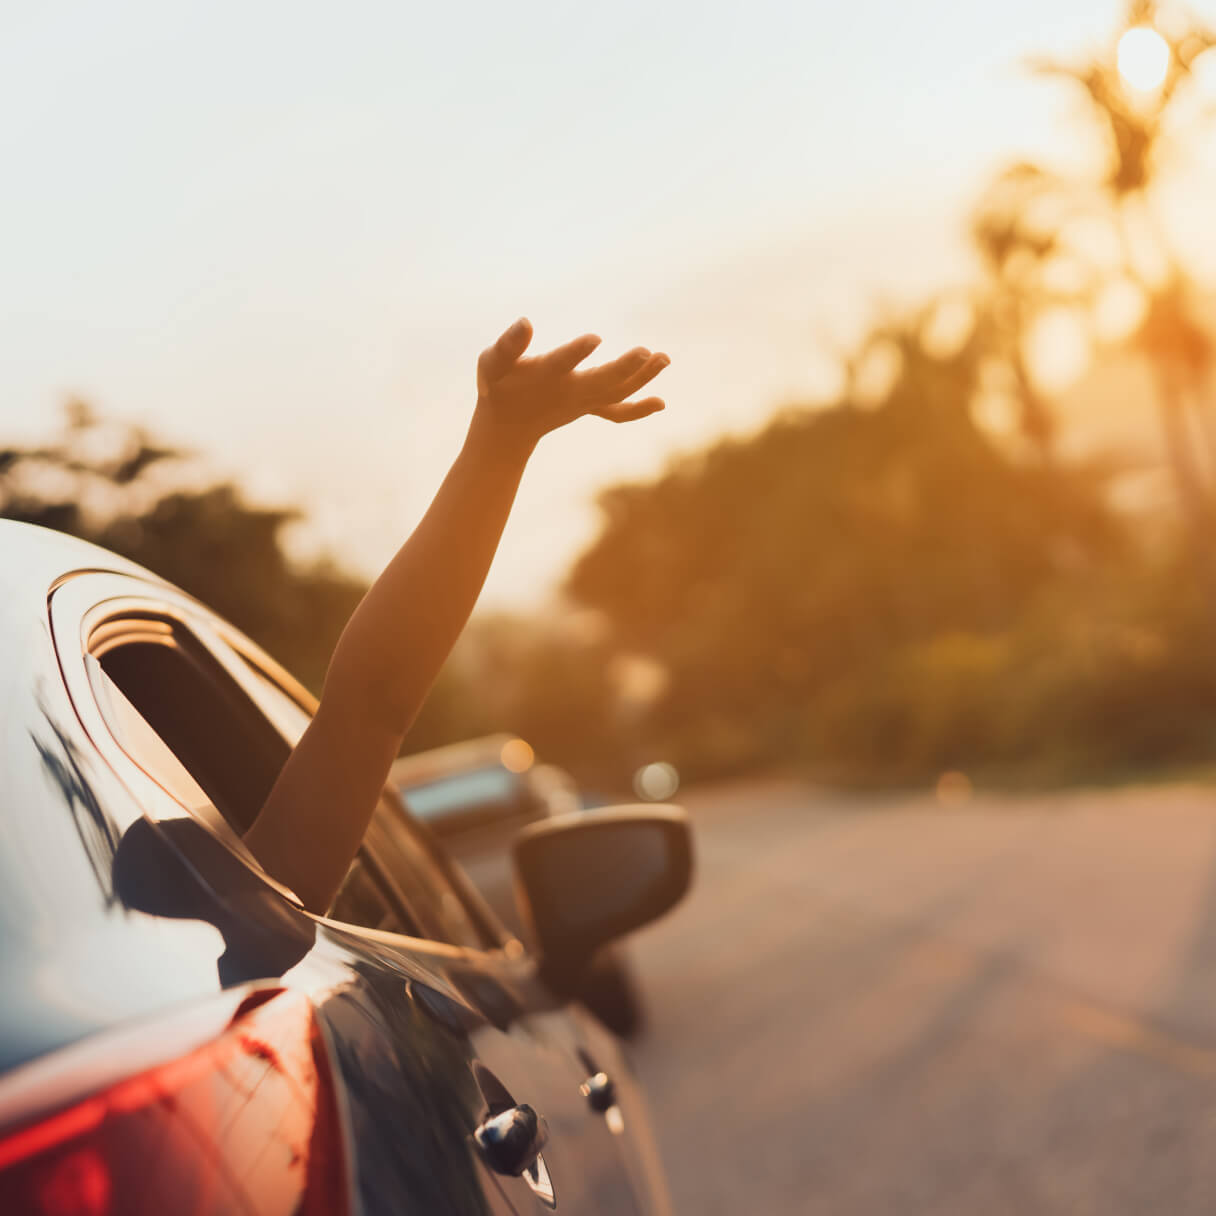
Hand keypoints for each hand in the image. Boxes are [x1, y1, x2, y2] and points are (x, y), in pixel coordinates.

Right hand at [472, 317, 668, 449]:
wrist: (507, 427)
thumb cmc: (497, 386)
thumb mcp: (491, 363)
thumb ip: (508, 345)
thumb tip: (526, 322)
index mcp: (543, 377)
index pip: (561, 364)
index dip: (575, 353)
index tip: (595, 338)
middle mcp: (568, 393)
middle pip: (601, 383)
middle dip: (624, 369)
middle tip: (646, 352)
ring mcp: (582, 402)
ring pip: (617, 393)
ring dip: (642, 379)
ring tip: (664, 358)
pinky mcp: (590, 406)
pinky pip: (617, 412)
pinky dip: (638, 409)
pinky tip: (660, 403)